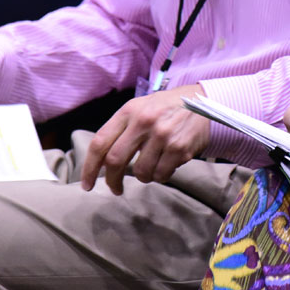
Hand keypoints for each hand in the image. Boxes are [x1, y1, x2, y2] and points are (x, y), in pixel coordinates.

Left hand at [80, 84, 209, 194]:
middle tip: (115, 188)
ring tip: (152, 166)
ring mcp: (163, 135)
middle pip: (115, 161)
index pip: (100, 142)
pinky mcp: (179, 148)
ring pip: (141, 172)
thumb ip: (122, 129)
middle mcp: (144, 122)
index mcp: (129, 111)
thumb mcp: (140, 108)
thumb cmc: (166, 107)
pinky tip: (167, 163)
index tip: (87, 184)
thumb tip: (102, 161)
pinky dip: (161, 175)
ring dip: (143, 176)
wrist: (203, 101)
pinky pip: (162, 174)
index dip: (89, 167)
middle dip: (112, 180)